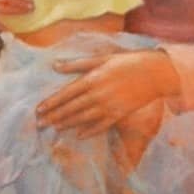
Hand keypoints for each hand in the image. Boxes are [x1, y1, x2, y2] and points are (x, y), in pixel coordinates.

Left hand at [36, 49, 179, 137]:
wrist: (155, 73)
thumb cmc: (128, 61)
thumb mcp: (102, 58)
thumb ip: (78, 64)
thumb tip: (55, 65)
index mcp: (92, 79)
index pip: (65, 94)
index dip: (51, 103)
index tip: (38, 110)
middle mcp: (97, 95)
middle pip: (71, 108)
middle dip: (54, 116)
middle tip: (39, 124)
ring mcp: (108, 107)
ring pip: (83, 119)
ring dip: (67, 124)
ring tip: (54, 128)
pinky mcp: (119, 114)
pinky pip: (100, 126)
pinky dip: (88, 131)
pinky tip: (78, 135)